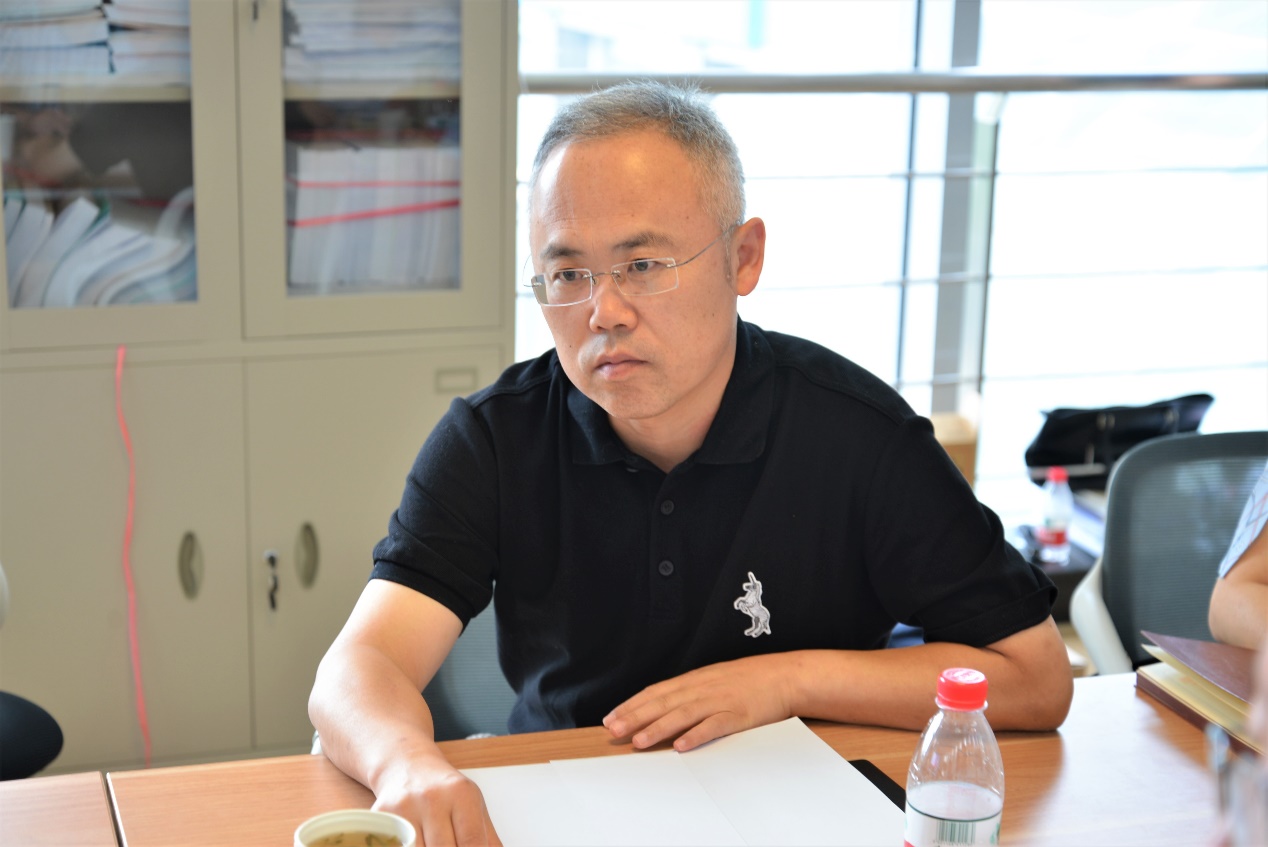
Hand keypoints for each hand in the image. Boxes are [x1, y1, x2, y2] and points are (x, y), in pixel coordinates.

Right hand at [371, 759, 501, 846]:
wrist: (407, 765)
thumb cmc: (444, 790)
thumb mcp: (473, 805)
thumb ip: (487, 839)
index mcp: (461, 794)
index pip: (472, 841)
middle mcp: (432, 797)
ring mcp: (404, 807)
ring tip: (434, 843)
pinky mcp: (382, 815)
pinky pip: (398, 844)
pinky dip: (408, 846)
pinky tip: (418, 843)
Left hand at [602, 654, 794, 751]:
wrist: (785, 676)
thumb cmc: (750, 679)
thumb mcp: (715, 679)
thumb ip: (691, 691)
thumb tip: (664, 705)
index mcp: (695, 680)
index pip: (656, 692)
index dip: (632, 704)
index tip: (611, 717)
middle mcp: (703, 688)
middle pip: (663, 703)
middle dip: (635, 717)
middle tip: (613, 731)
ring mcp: (720, 701)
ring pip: (683, 715)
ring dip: (658, 728)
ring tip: (638, 741)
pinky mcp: (738, 715)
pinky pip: (714, 726)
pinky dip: (696, 735)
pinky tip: (681, 745)